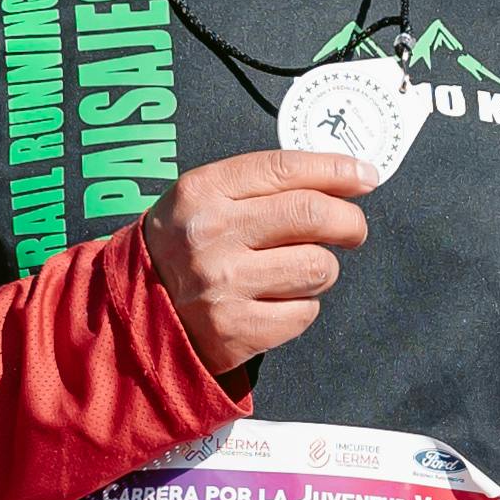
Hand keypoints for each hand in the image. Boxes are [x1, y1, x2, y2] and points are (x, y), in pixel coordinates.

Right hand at [142, 152, 373, 374]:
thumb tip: (346, 178)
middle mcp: (211, 234)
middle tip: (351, 230)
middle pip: (313, 215)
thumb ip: (263, 185)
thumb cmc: (183, 248)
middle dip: (348, 222)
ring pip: (317, 267)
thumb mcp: (203, 200)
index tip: (365, 178)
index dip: (337, 171)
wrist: (134, 312)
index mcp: (202, 191)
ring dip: (320, 269)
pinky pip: (305, 313)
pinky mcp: (235, 331)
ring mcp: (222, 285)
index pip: (286, 168)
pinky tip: (276, 302)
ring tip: (296, 271)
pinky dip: (302, 307)